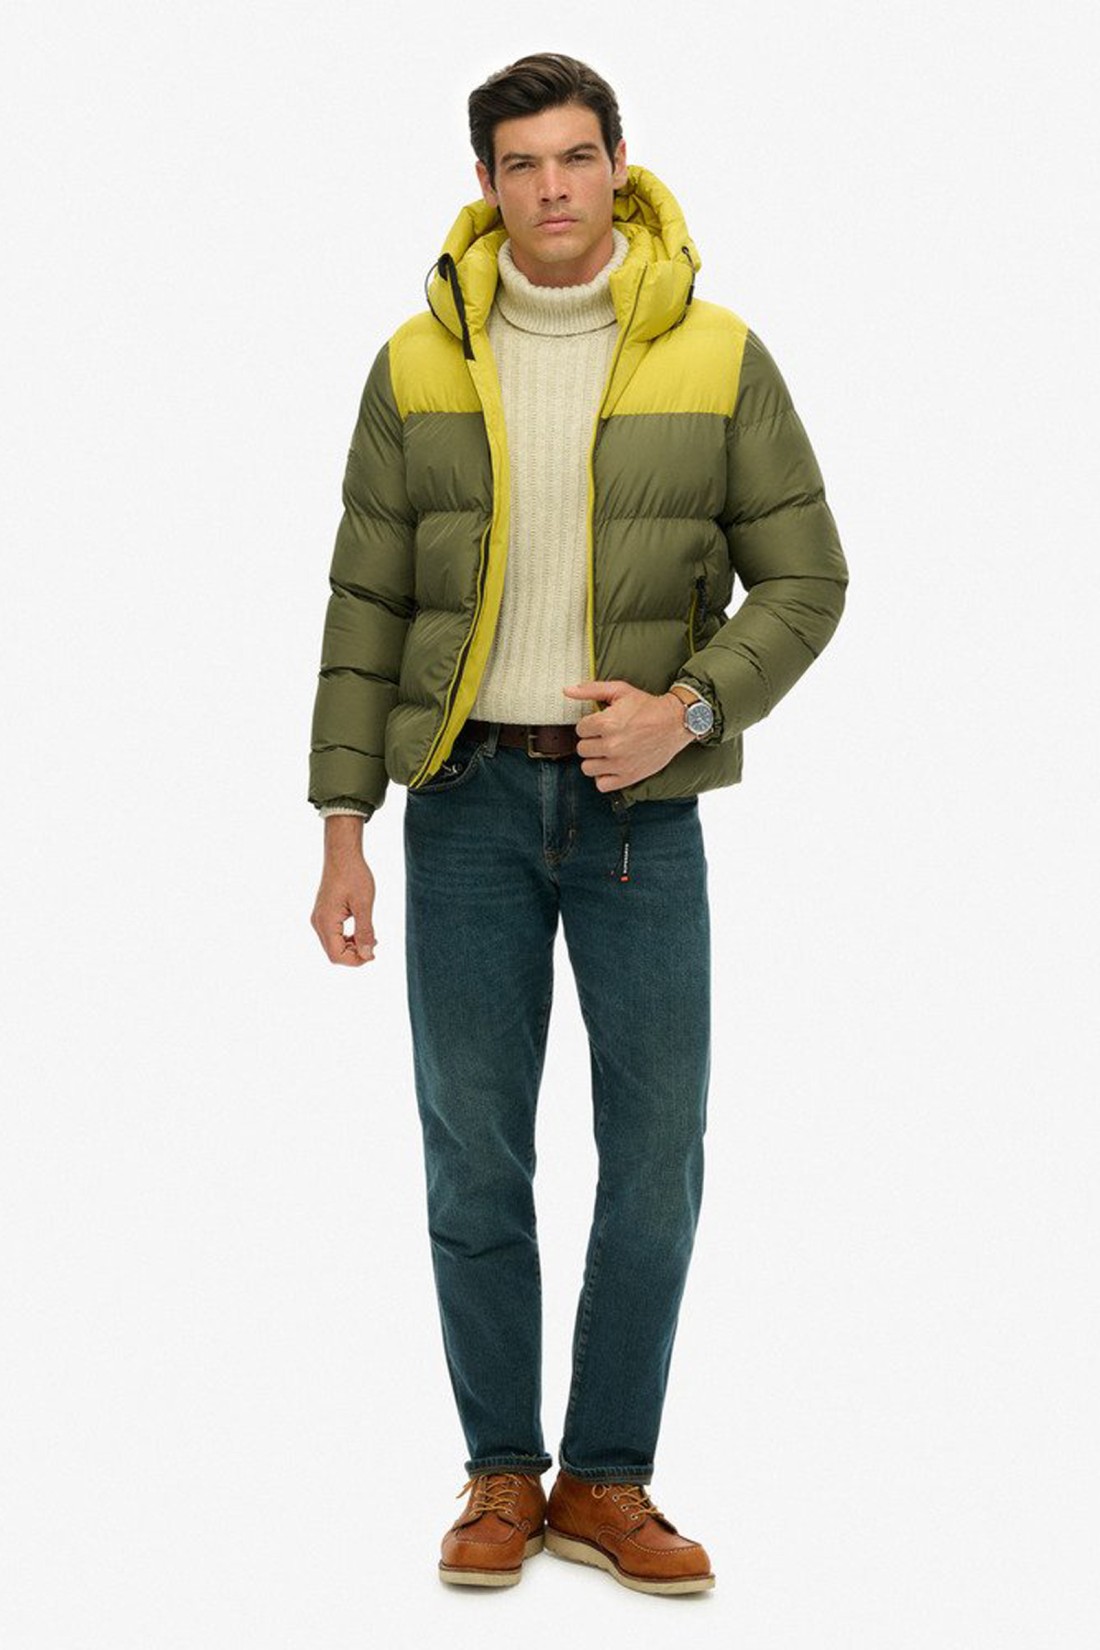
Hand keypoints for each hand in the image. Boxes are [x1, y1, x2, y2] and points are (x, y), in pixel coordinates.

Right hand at [312, 817, 376, 965]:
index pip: (336, 956)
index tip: (373, 953)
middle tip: (374, 943)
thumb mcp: (364, 904)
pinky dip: (348, 938)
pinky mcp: (324, 914)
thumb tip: (367, 954)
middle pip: (334, 953)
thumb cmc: (354, 875)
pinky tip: (362, 931)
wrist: (342, 855)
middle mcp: (318, 922)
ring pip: (333, 945)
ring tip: (370, 937)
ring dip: (352, 947)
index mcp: (325, 921)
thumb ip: (365, 931)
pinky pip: (334, 935)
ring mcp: (319, 918)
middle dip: (354, 954)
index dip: (355, 960)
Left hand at [563, 679, 694, 790]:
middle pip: (582, 749)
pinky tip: (611, 766)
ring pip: (588, 768)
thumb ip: (591, 690)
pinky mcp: (629, 776)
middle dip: (591, 741)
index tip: (600, 724)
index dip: (589, 725)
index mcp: (606, 723)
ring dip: (595, 760)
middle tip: (605, 736)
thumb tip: (567, 691)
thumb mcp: (620, 691)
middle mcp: (611, 745)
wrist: (675, 722)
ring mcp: (620, 763)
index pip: (579, 730)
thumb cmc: (648, 706)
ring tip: (607, 752)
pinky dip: (604, 777)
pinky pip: (602, 785)